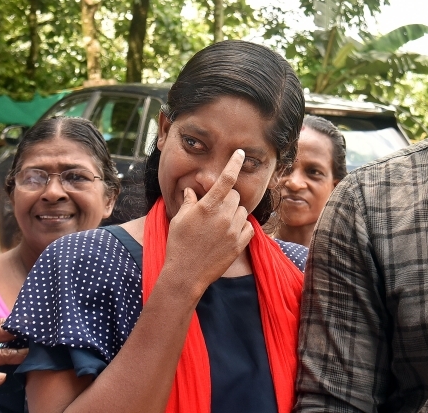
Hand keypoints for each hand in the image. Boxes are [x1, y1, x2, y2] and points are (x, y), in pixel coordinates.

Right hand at [162, 149, 253, 298]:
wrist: (186, 274)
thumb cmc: (179, 244)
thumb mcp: (179, 219)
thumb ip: (189, 201)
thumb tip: (191, 190)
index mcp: (207, 207)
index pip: (226, 179)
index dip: (234, 163)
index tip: (241, 153)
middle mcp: (223, 216)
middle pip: (235, 195)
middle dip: (227, 198)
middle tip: (215, 209)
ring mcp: (233, 231)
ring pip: (242, 211)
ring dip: (234, 213)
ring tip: (219, 225)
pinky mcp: (240, 244)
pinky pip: (249, 227)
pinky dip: (242, 227)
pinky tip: (229, 233)